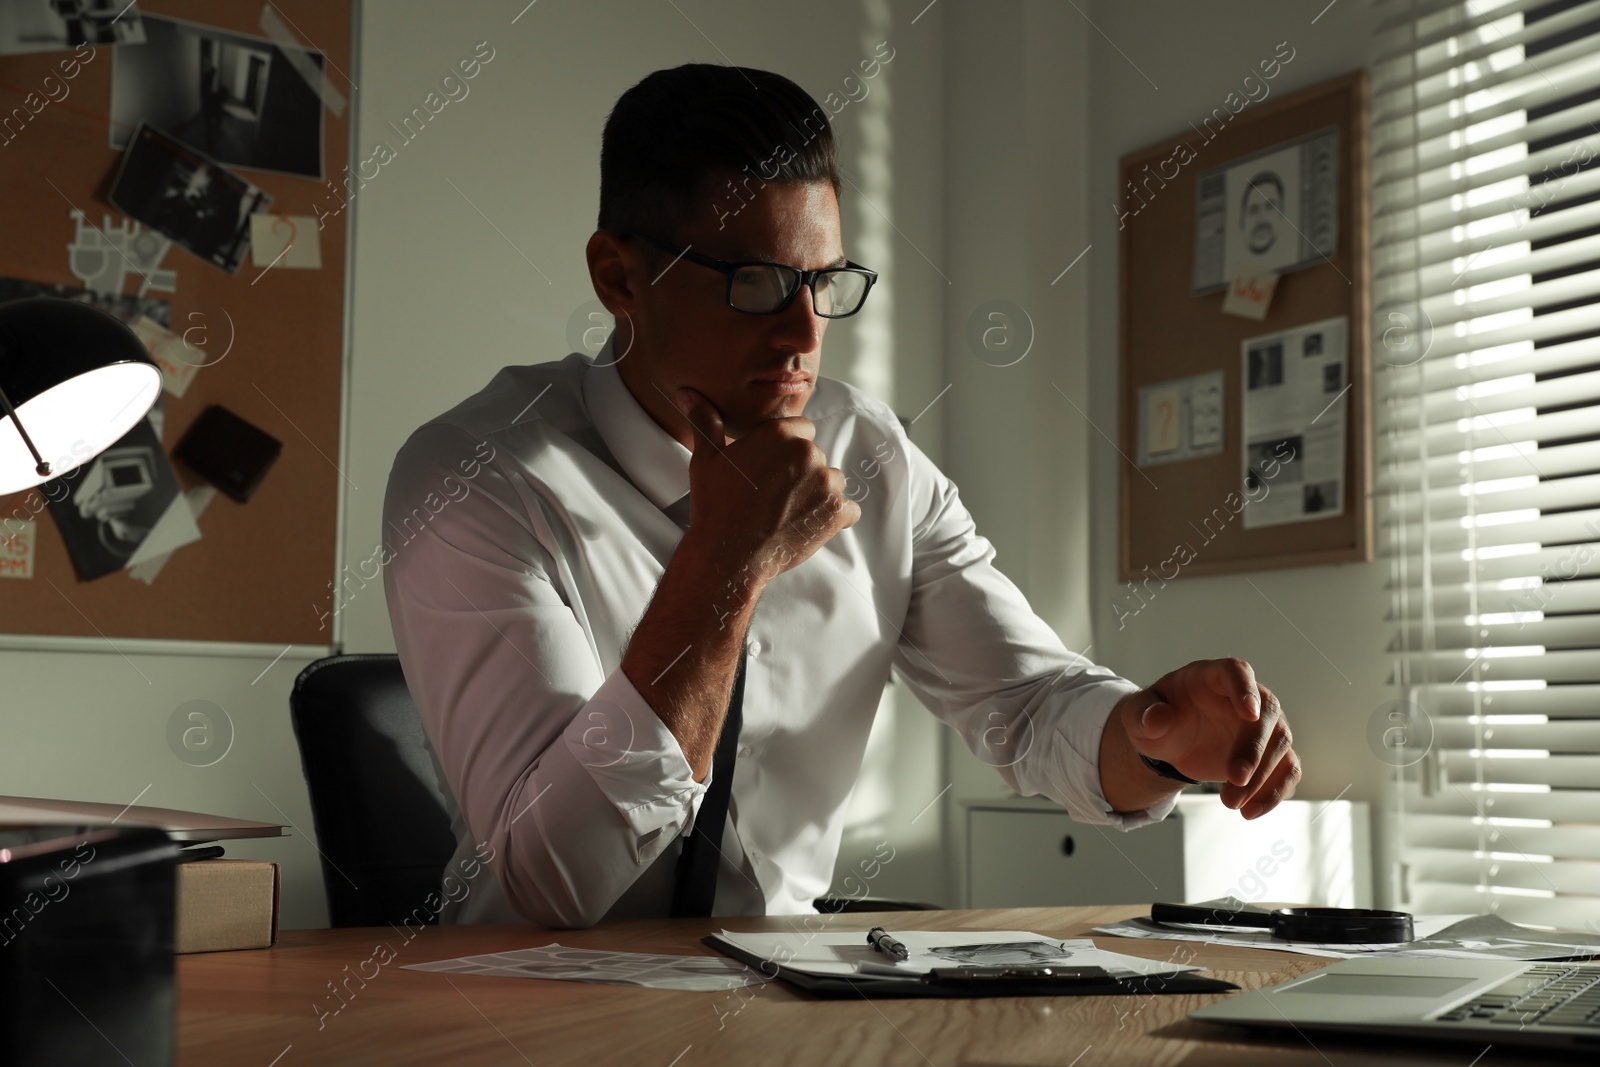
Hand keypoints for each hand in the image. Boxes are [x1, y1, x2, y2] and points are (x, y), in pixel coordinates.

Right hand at [674, 387, 859, 588]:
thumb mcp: (706, 458)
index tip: (772, 470)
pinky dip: (835, 519)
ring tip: (789, 512)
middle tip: (774, 497)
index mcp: (780, 433)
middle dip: (802, 474)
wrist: (728, 555)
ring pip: (833, 482)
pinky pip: (849, 510)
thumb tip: (687, 393)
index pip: (802, 429)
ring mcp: (825, 482)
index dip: (788, 450)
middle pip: (817, 456)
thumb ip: (705, 421)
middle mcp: (807, 452)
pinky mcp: (836, 511)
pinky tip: (809, 526)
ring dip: (819, 495)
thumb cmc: (715, 505)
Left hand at [1119, 658, 1299, 818]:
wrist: (1170, 740)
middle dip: (1254, 748)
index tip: (1249, 713)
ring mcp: (1261, 726)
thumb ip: (1143, 714)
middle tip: (1236, 778)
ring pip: (1280, 745)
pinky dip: (1274, 792)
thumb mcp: (1139, 715)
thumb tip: (1157, 719)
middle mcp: (1246, 697)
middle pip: (1266, 714)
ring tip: (1231, 803)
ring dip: (1262, 776)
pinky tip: (1250, 811)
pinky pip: (1287, 771)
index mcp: (1212, 677)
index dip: (1245, 689)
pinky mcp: (1269, 755)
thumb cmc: (1156, 717)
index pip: (1236, 672)